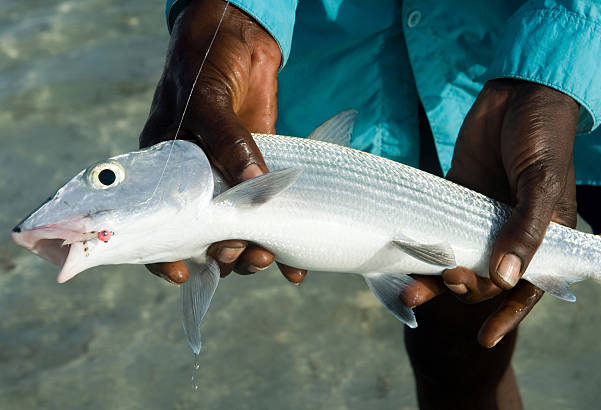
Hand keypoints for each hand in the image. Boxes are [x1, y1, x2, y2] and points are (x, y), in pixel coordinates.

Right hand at [139, 0, 305, 284]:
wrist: (236, 39)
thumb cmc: (204, 65)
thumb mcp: (206, 101)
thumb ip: (226, 142)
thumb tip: (254, 186)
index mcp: (166, 170)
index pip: (157, 222)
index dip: (164, 254)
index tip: (181, 273)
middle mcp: (197, 183)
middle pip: (204, 235)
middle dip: (222, 254)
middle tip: (241, 254)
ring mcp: (230, 180)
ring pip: (238, 232)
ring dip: (252, 253)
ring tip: (268, 256)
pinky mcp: (262, 174)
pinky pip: (269, 214)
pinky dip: (282, 241)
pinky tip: (294, 267)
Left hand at [402, 79, 578, 346]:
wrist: (517, 92)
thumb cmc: (540, 135)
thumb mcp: (540, 182)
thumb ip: (525, 230)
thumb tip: (507, 278)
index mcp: (543, 235)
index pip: (526, 287)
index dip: (507, 314)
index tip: (483, 336)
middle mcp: (511, 231)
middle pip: (486, 276)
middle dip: (464, 289)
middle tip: (442, 284)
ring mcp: (482, 216)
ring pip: (458, 257)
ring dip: (436, 277)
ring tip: (409, 289)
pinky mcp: (457, 197)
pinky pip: (439, 230)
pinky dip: (425, 246)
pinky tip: (403, 257)